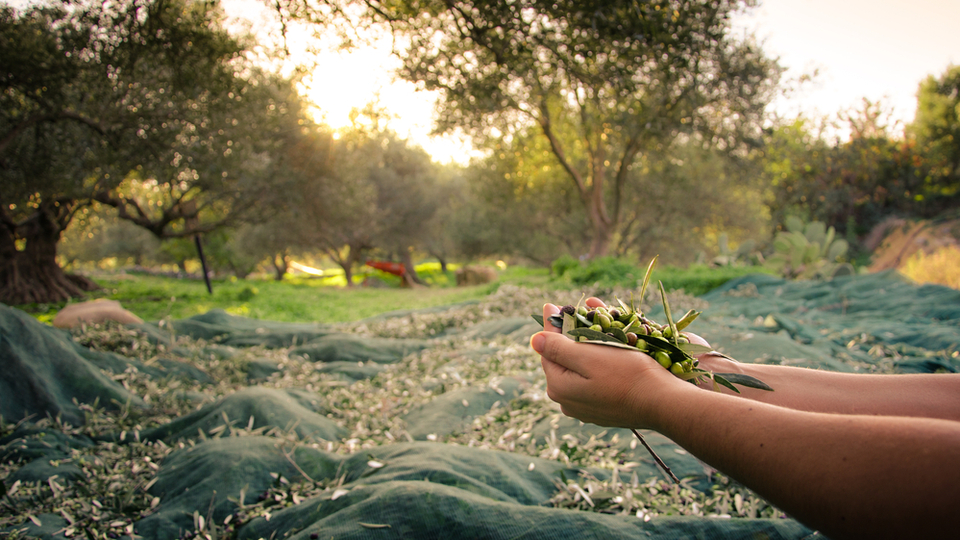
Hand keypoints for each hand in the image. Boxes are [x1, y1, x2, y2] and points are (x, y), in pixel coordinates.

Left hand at [532, 302, 693, 429]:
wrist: (663, 403)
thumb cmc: (627, 375)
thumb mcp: (589, 356)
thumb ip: (558, 348)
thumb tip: (535, 339)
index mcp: (559, 387)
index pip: (548, 349)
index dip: (551, 325)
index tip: (550, 305)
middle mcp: (567, 402)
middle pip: (563, 361)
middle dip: (567, 336)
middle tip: (571, 313)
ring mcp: (584, 409)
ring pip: (578, 371)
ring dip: (583, 349)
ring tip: (589, 328)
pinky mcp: (602, 411)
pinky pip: (592, 381)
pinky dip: (596, 365)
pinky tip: (605, 352)